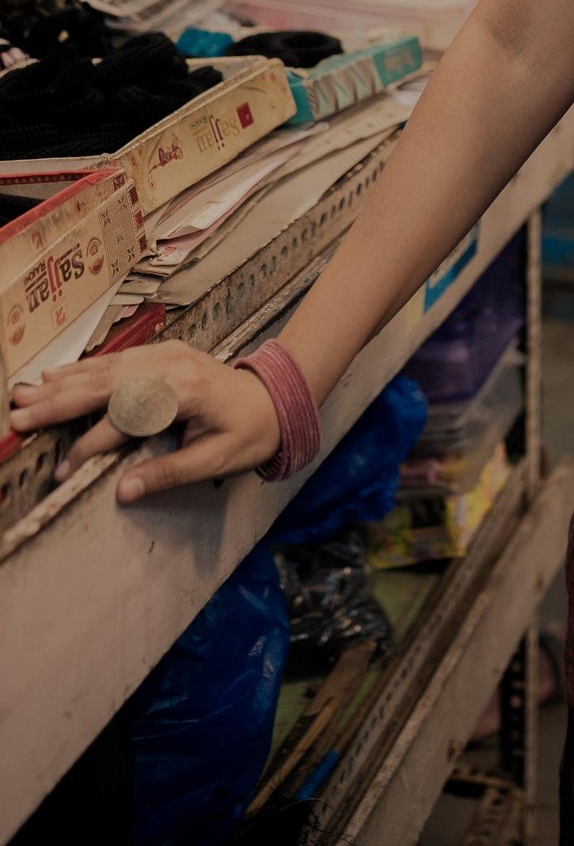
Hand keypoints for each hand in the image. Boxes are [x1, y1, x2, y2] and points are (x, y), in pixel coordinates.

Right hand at [9, 344, 281, 503]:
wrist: (276, 396)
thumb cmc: (249, 432)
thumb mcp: (216, 460)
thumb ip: (169, 474)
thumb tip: (123, 493)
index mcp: (183, 393)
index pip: (124, 420)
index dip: (91, 447)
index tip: (63, 470)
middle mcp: (169, 366)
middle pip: (104, 385)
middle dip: (58, 402)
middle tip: (19, 416)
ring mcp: (165, 355)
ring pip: (104, 369)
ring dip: (62, 382)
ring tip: (24, 394)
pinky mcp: (163, 352)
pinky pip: (115, 360)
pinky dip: (83, 368)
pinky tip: (56, 375)